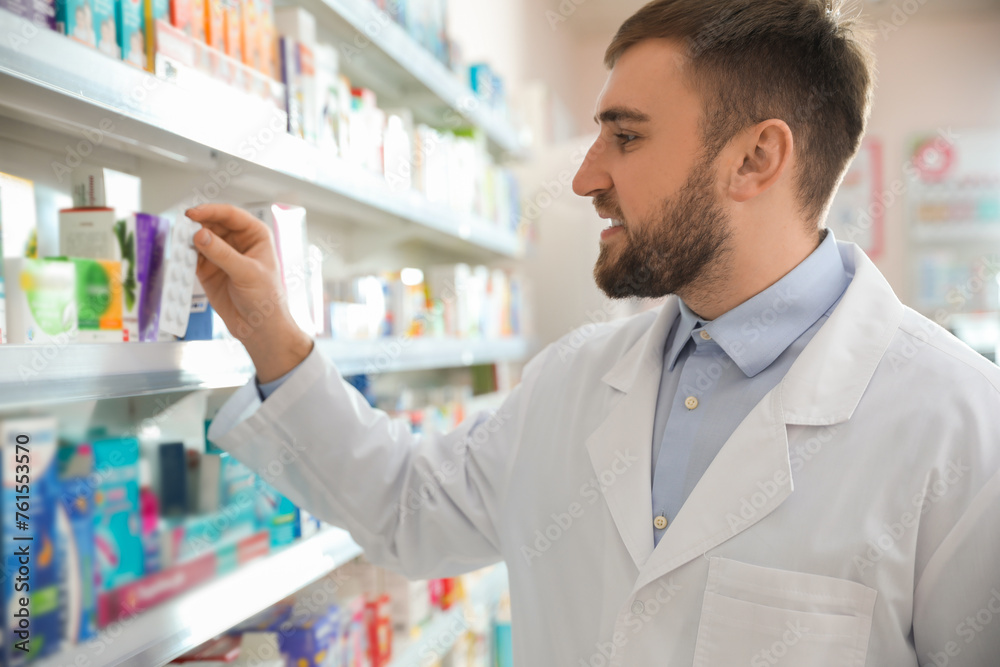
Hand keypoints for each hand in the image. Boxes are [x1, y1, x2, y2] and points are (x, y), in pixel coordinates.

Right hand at [185, 204, 313, 382]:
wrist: (259, 327)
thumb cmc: (266, 298)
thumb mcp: (247, 273)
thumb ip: (222, 254)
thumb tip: (200, 235)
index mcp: (255, 235)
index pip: (231, 215)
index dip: (211, 211)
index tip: (193, 214)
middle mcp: (237, 241)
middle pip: (212, 223)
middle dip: (196, 224)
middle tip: (181, 228)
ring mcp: (221, 254)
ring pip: (200, 238)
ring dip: (188, 240)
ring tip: (177, 242)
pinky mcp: (208, 269)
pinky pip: (192, 257)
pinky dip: (184, 256)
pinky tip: (179, 257)